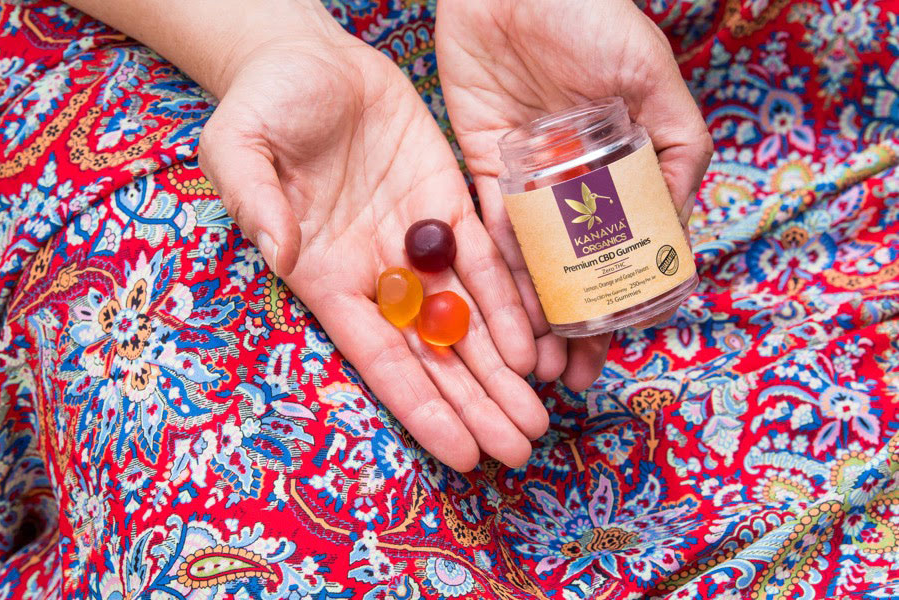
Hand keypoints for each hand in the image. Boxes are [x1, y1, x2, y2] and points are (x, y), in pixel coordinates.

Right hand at [197, 5, 547, 471]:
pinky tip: (538, 343)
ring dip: (503, 370)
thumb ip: (256, 203)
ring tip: (539, 416)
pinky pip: (487, 260)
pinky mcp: (448, 203)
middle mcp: (378, 273)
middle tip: (522, 451)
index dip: (422, 407)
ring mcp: (416, 241)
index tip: (462, 453)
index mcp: (327, 276)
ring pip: (467, 320)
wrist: (305, 57)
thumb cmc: (262, 105)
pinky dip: (511, 302)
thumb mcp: (239, 149)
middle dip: (477, 404)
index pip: (380, 359)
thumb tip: (280, 253)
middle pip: (434, 355)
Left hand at [436, 0, 712, 389]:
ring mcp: (527, 182)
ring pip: (530, 263)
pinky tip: (504, 320)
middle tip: (568, 375)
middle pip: (573, 271)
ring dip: (534, 317)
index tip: (615, 346)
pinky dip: (497, 276)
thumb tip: (679, 233)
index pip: (623, 253)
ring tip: (535, 365)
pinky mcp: (482, 169)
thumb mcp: (653, 82)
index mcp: (620, 171)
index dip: (622, 303)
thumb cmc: (594, 21)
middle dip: (572, 325)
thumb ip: (676, 150)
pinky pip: (488, 231)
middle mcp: (573, 186)